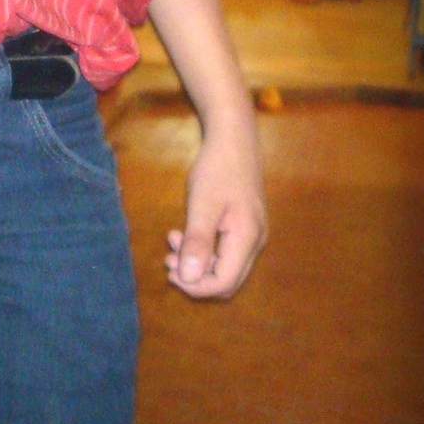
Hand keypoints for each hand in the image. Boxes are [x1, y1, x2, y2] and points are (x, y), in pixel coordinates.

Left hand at [166, 124, 266, 299]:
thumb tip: (188, 278)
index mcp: (247, 239)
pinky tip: (184, 233)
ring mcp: (252, 234)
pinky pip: (225, 250)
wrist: (233, 137)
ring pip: (225, 265)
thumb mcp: (203, 204)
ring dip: (197, 262)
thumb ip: (198, 242)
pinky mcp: (244, 225)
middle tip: (168, 260)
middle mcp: (255, 242)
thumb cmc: (218, 167)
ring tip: (173, 242)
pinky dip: (204, 249)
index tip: (170, 272)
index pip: (224, 283)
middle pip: (227, 279)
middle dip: (195, 276)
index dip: (196, 286)